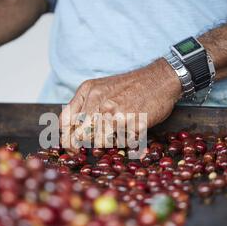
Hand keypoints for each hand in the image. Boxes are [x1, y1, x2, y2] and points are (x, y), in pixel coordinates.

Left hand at [60, 58, 181, 149]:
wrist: (160, 79)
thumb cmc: (131, 86)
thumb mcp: (100, 87)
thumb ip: (84, 104)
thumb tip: (70, 129)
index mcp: (88, 91)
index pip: (66, 121)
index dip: (67, 138)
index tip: (72, 146)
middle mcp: (98, 102)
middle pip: (81, 135)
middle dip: (86, 144)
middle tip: (94, 145)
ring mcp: (115, 114)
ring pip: (100, 142)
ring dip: (109, 142)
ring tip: (119, 131)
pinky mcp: (131, 123)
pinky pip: (122, 142)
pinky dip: (127, 141)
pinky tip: (133, 128)